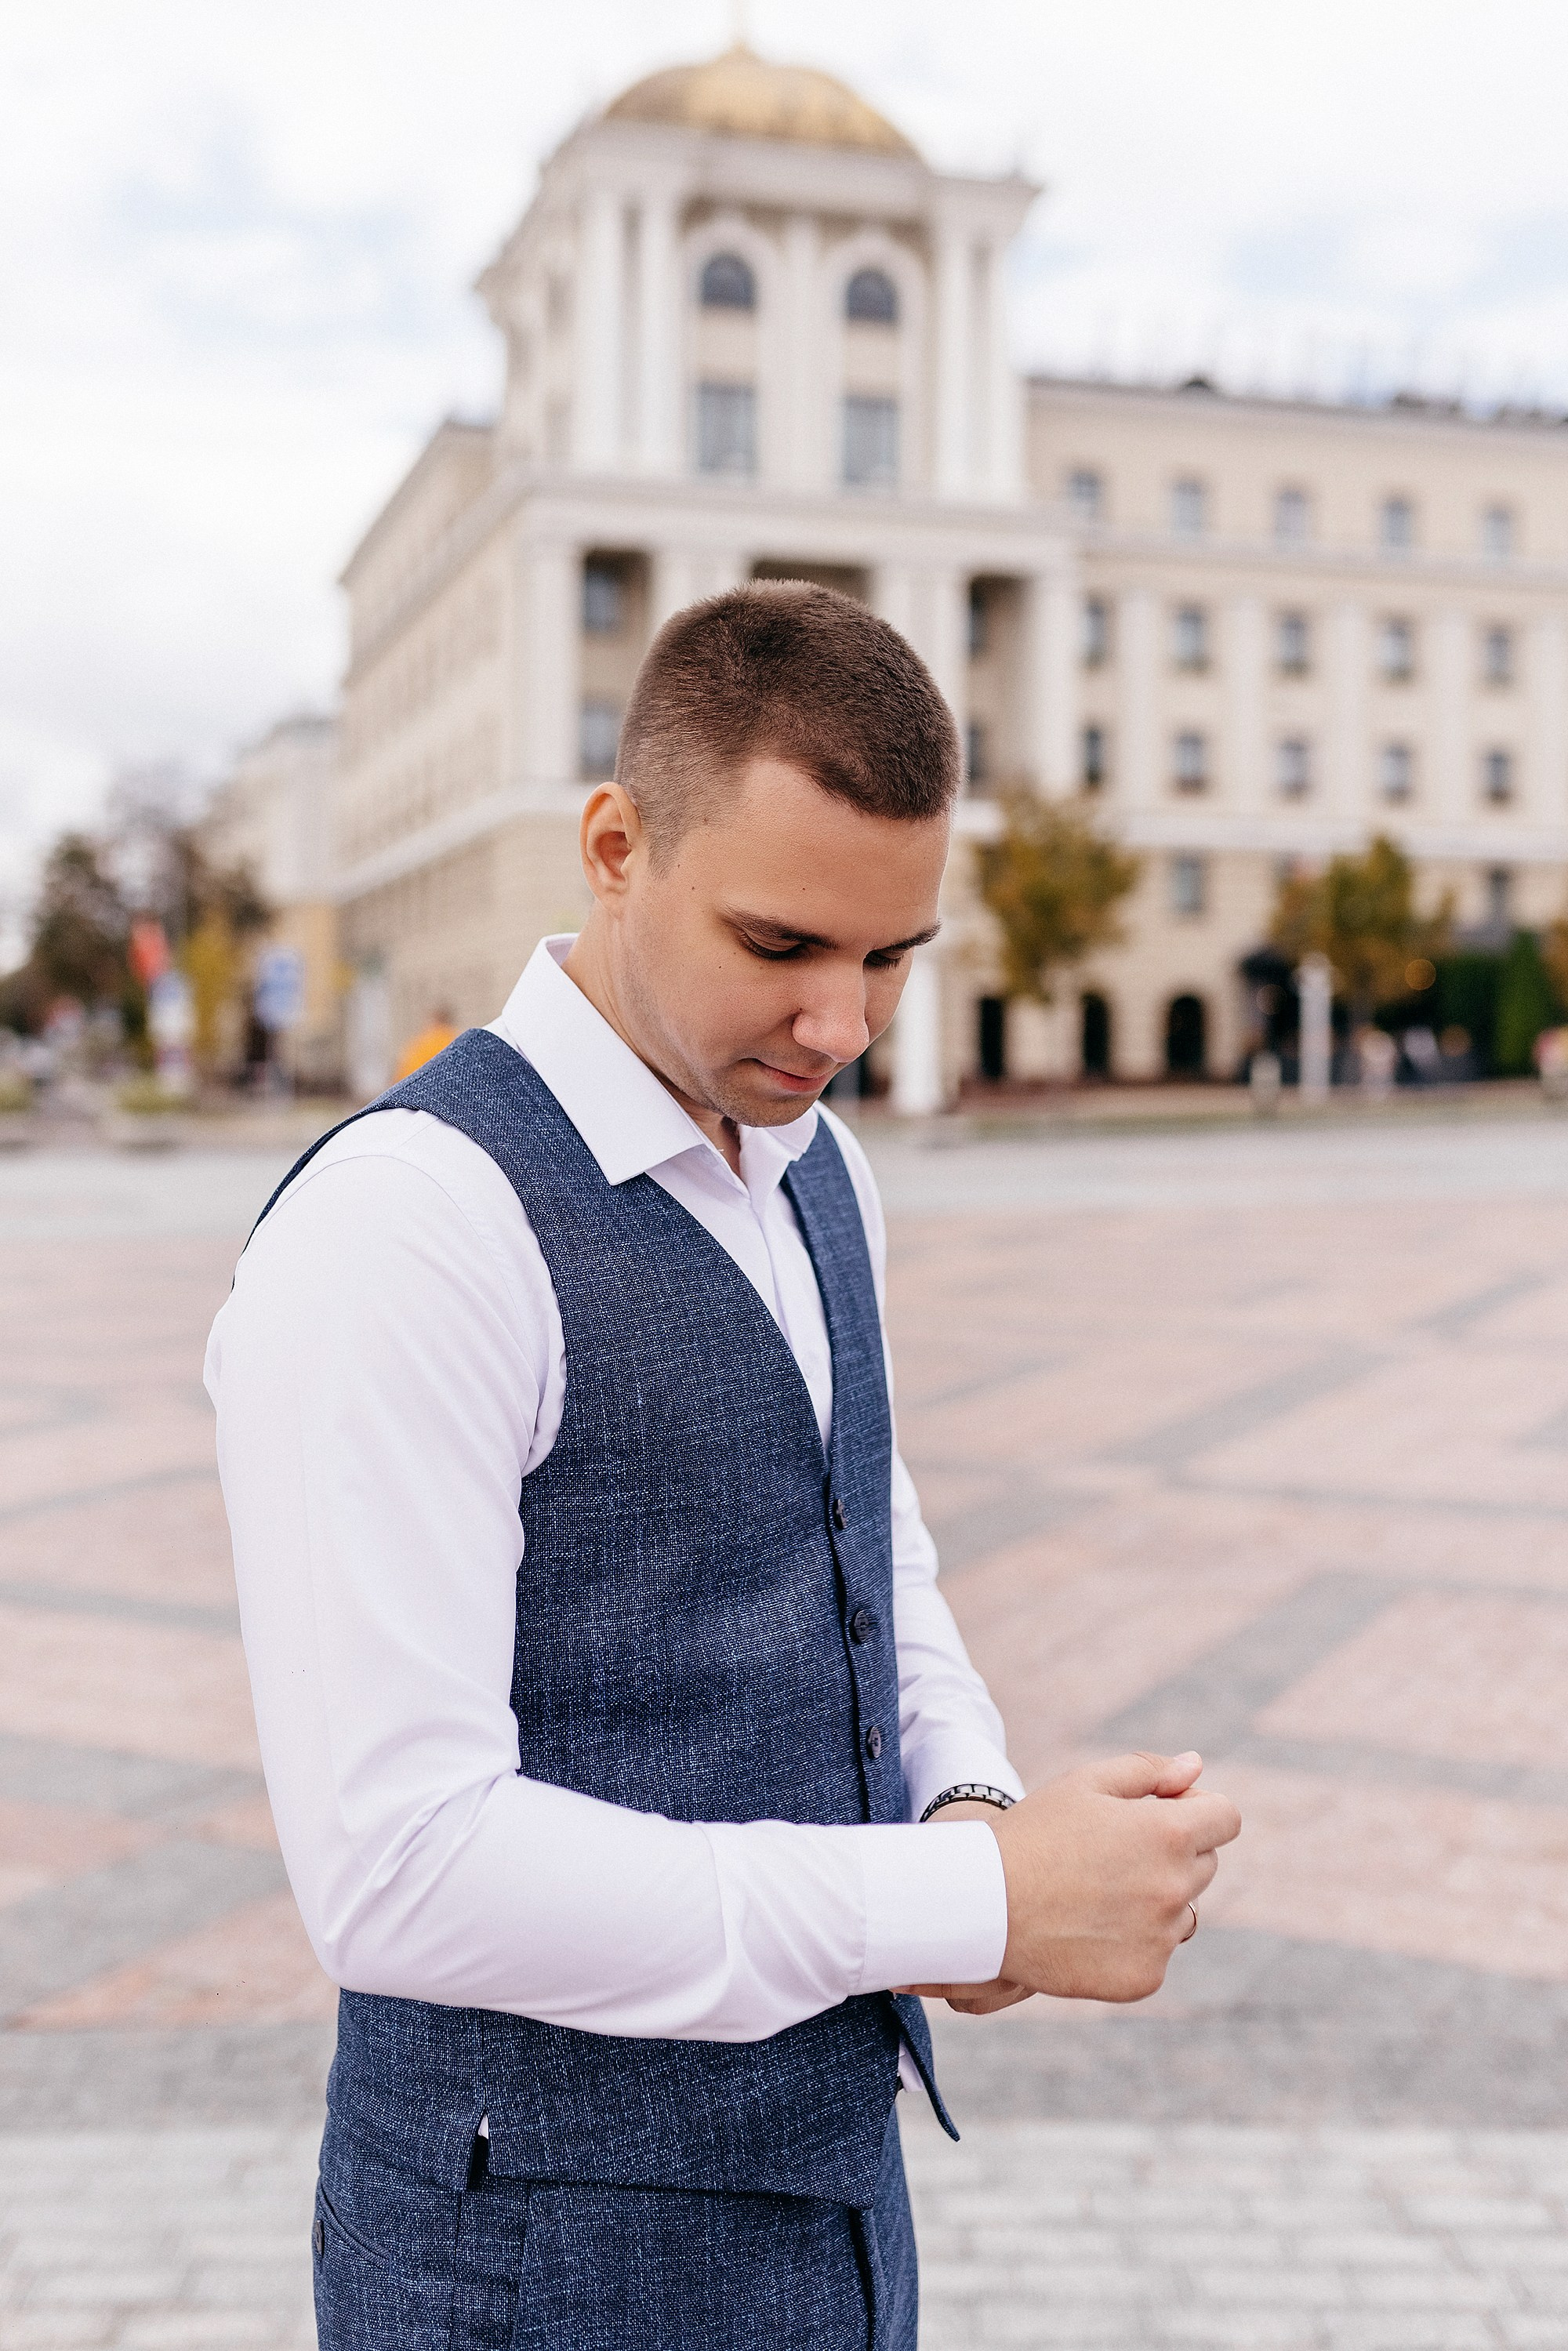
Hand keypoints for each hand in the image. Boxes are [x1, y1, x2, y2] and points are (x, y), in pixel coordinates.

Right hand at [903, 1753, 1239, 2010]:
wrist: (983, 1906)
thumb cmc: (1034, 1834)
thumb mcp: (1086, 1784)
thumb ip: (1150, 1772)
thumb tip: (1195, 1765)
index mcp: (1169, 1833)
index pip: (1226, 1818)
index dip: (1198, 1808)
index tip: (1164, 1811)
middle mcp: (1176, 1888)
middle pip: (1205, 1864)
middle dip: (1173, 1852)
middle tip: (1112, 1852)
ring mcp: (1162, 1938)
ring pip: (1183, 1911)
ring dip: (1157, 1899)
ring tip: (1096, 1892)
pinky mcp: (1145, 1978)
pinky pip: (1157, 1951)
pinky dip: (1134, 1941)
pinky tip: (1088, 1927)